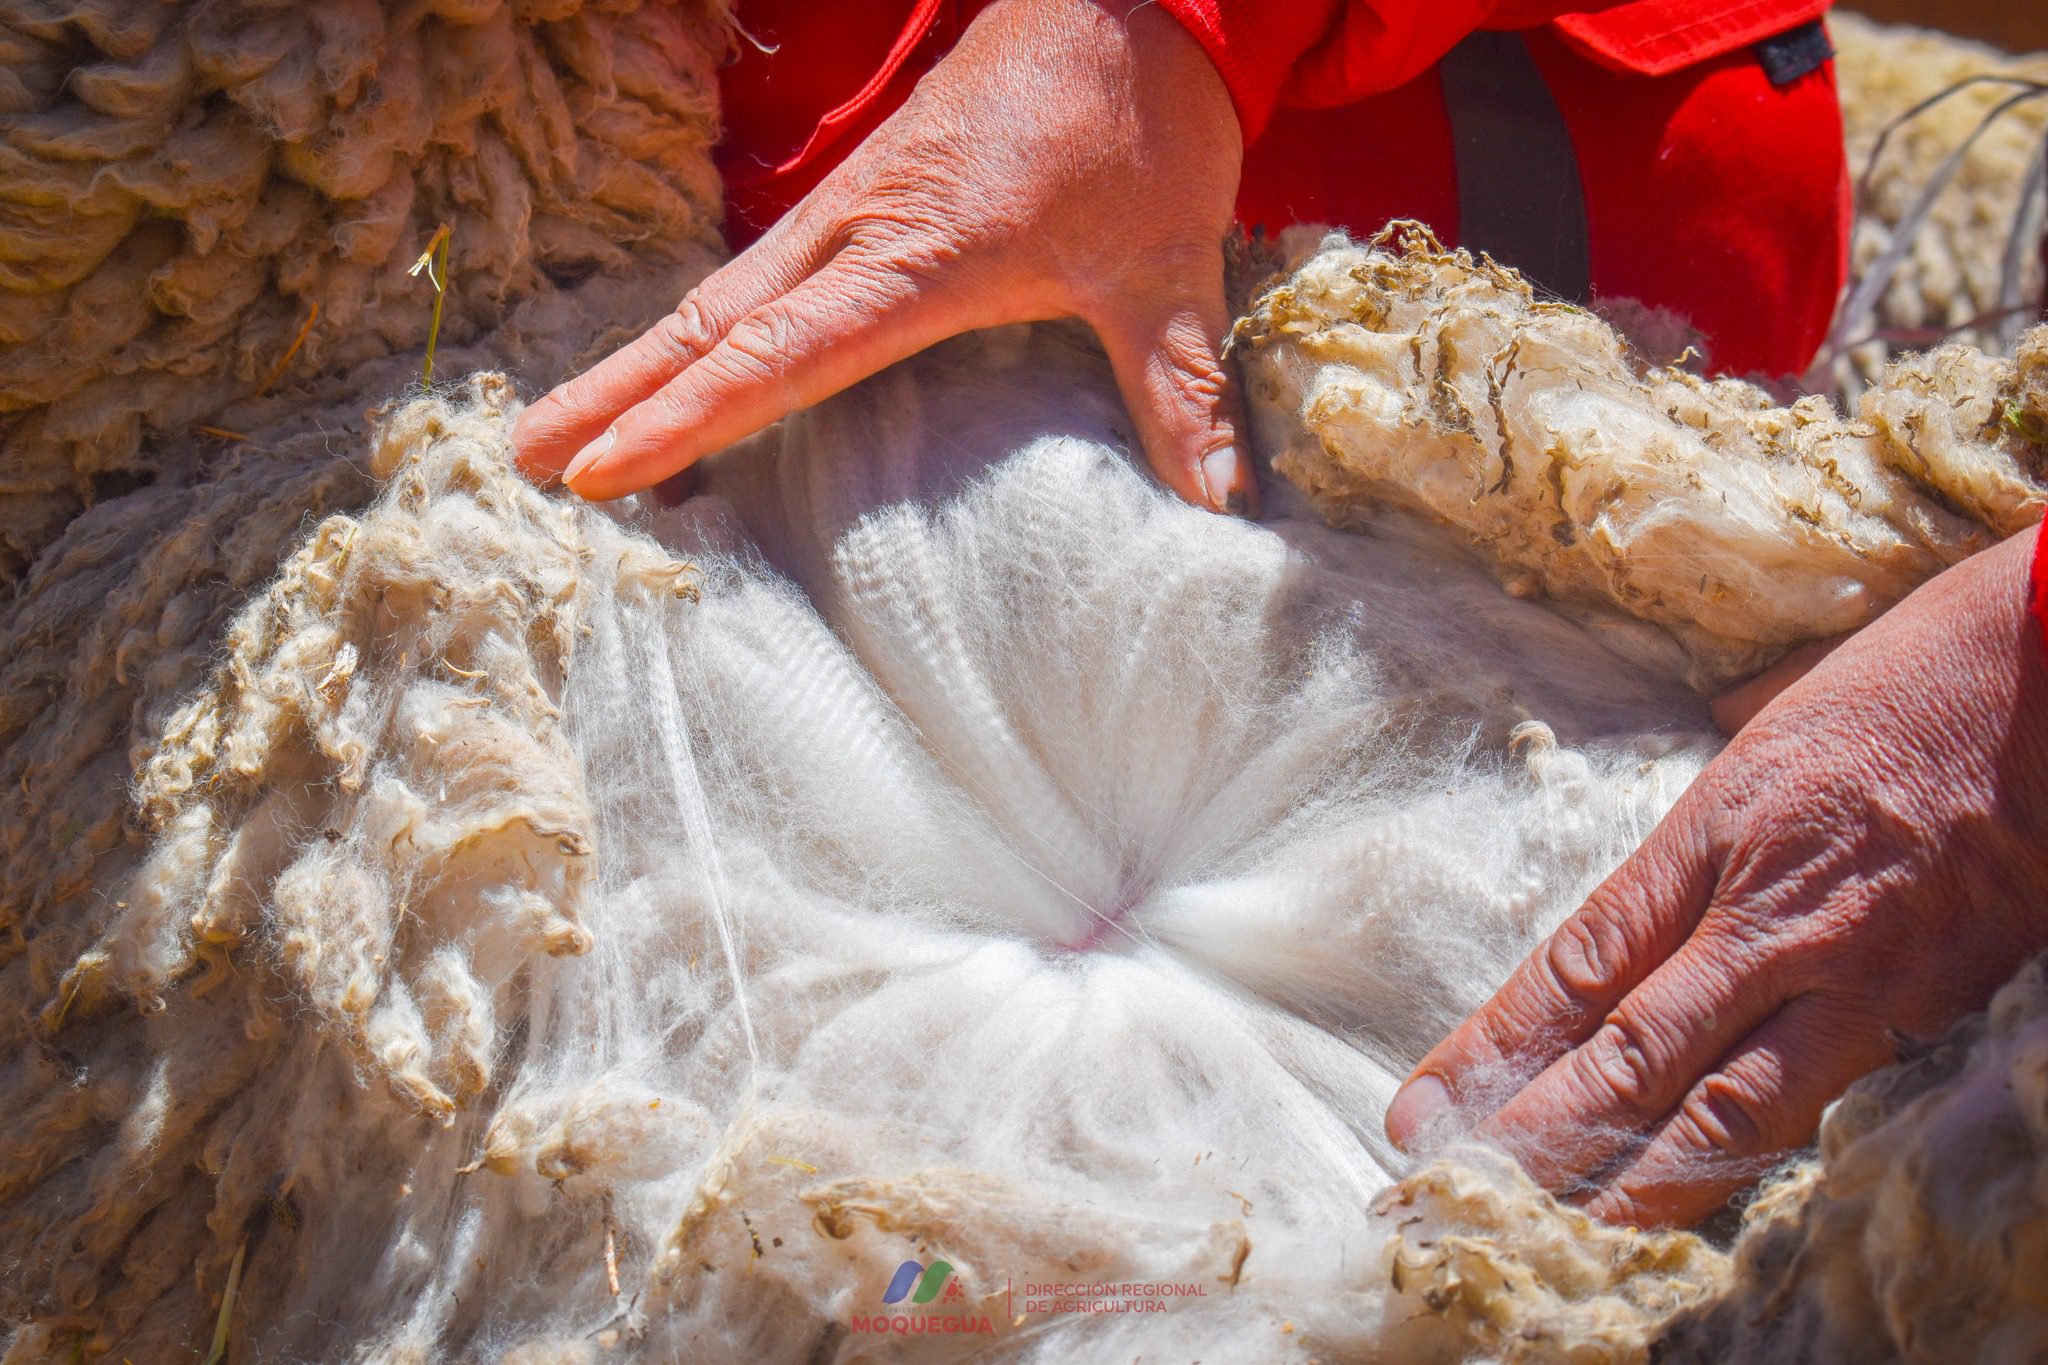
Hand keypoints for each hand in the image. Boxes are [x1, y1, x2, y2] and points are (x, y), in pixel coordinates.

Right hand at [513, 0, 1255, 513]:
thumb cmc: (1138, 125)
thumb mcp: (1170, 266)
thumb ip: (1181, 390)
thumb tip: (1222, 510)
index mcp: (919, 252)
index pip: (783, 352)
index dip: (693, 418)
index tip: (609, 471)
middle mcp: (861, 227)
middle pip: (713, 321)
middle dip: (617, 393)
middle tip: (528, 457)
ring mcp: (852, 206)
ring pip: (720, 293)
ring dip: (637, 358)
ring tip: (558, 423)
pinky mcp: (864, 196)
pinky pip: (758, 272)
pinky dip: (699, 326)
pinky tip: (675, 361)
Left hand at [1387, 527, 2047, 1226]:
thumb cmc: (1912, 679)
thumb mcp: (1771, 718)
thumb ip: (1710, 802)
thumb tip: (1677, 808)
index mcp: (1708, 834)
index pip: (1575, 964)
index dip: (1494, 1045)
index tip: (1428, 1103)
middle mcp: (1765, 915)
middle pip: (1627, 1049)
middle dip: (1538, 1127)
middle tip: (1459, 1185)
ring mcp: (1852, 973)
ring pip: (1723, 1105)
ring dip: (1635, 1174)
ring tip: (1559, 1227)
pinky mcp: (1930, 1009)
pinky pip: (1822, 1104)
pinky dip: (1749, 1159)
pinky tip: (1693, 1201)